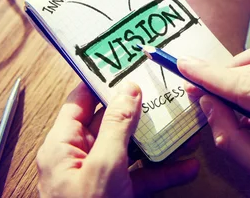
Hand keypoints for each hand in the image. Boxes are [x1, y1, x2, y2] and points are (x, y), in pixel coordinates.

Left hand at [36, 81, 199, 197]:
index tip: (125, 64)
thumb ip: (116, 126)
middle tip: (163, 91)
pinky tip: (186, 166)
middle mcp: (78, 158)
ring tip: (183, 126)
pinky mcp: (116, 195)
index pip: (80, 101)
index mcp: (62, 145)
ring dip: (158, 141)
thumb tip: (128, 90)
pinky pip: (140, 177)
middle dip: (140, 110)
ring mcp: (99, 178)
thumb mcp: (104, 166)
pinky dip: (163, 172)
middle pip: (111, 123)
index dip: (102, 81)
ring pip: (131, 150)